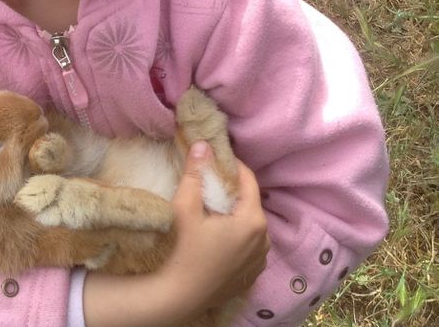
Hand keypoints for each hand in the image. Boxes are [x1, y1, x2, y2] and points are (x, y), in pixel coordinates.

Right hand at [162, 142, 268, 308]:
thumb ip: (195, 172)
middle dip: (231, 188)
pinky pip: (248, 244)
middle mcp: (264, 239)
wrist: (178, 297)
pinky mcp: (250, 275)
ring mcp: (259, 260)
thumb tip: (203, 144)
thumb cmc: (182, 249)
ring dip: (234, 212)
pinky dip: (236, 234)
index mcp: (253, 220)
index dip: (232, 164)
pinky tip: (216, 234)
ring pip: (250, 223)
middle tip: (209, 180)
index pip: (248, 179)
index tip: (215, 157)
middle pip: (250, 201)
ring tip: (211, 207)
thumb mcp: (185, 206)